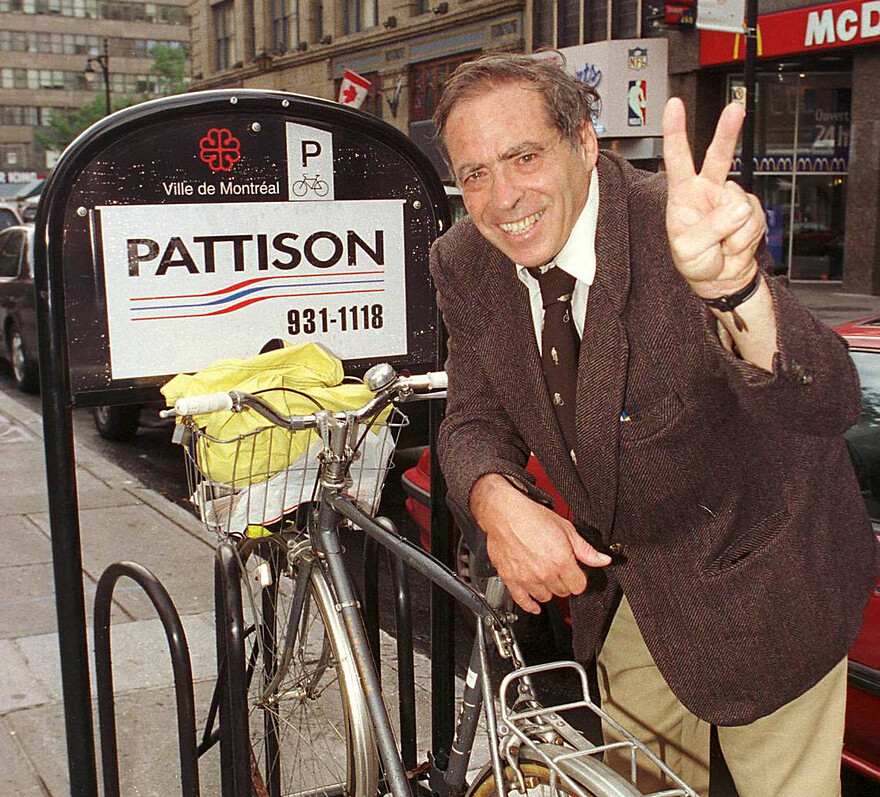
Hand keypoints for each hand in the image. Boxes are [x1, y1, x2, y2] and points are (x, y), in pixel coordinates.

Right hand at [470, 475, 610, 613]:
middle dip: (564, 582)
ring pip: (545, 597)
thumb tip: (602, 560)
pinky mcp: (511, 579)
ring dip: (548, 590)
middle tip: (559, 570)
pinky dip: (530, 605)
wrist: (504, 513)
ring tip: (546, 578)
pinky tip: (535, 605)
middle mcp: (545, 572)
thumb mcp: (566, 528)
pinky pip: (523, 601)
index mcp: (561, 560)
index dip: (578, 578)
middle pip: (563, 592)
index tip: (575, 572)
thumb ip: (585, 549)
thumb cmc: (532, 517)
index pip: (579, 586)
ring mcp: (527, 578)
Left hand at [662, 98, 765, 297]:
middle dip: (728, 131)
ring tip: (722, 245)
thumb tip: (738, 205)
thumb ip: (711, 228)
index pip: (677, 158)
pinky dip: (746, 238)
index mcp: (684, 195)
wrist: (720, 278)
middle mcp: (707, 191)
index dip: (676, 131)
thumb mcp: (690, 250)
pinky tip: (735, 245)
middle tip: (736, 109)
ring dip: (733, 232)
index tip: (674, 105)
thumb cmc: (696, 262)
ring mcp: (731, 199)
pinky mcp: (751, 211)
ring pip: (741, 206)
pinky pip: (754, 221)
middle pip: (719, 156)